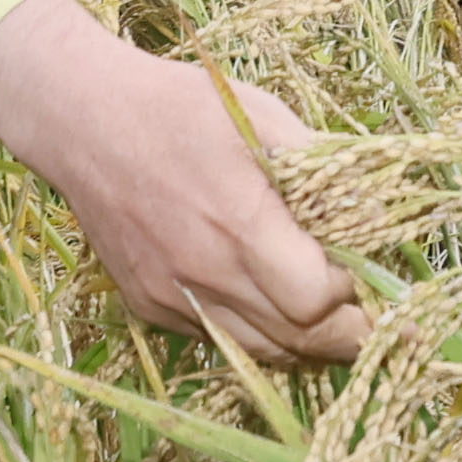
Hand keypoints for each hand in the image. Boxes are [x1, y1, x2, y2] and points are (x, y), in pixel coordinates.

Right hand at [0, 0, 370, 362]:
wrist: (84, 120)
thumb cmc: (182, 107)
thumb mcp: (263, 117)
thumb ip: (323, 172)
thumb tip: (376, 213)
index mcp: (239, 222)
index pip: (316, 300)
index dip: (350, 291)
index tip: (359, 267)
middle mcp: (204, 272)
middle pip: (297, 341)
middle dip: (345, 336)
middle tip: (375, 322)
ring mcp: (172, 296)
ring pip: (260, 353)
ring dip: (303, 343)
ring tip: (330, 320)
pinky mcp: (150, 305)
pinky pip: (219, 339)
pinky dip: (254, 332)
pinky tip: (267, 302)